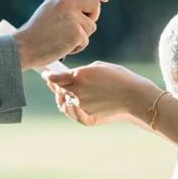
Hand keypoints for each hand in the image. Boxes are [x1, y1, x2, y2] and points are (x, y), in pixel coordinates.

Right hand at [12, 0, 106, 70]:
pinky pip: (86, 41)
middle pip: (95, 4)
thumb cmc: (37, 31)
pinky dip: (77, 47)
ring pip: (91, 26)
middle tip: (82, 27)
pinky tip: (63, 47)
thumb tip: (90, 2)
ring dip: (82, 36)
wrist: (24, 46)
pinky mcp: (76, 33)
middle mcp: (66, 2)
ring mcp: (72, 17)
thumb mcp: (50, 8)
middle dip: (93, 16)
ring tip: (64, 39)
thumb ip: (67, 2)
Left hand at [43, 61, 158, 126]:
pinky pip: (77, 105)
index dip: (48, 76)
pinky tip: (84, 96)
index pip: (56, 77)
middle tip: (54, 81)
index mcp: (79, 75)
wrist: (132, 95)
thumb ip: (82, 71)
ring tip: (70, 88)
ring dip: (67, 93)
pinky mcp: (88, 112)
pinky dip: (77, 100)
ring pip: (67, 98)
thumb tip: (74, 75)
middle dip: (56, 85)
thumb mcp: (98, 66)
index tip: (45, 75)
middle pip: (59, 88)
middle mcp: (77, 90)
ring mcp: (82, 103)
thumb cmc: (118, 76)